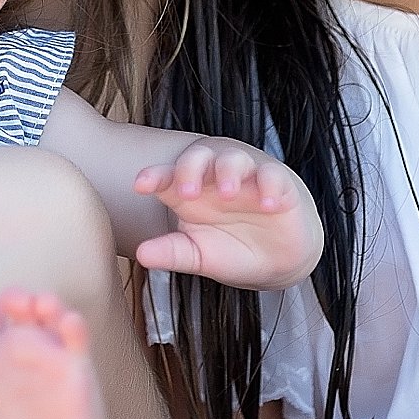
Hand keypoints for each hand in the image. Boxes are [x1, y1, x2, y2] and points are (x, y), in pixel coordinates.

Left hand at [132, 139, 322, 287]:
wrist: (275, 261)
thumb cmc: (229, 250)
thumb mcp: (198, 256)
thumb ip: (172, 253)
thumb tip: (141, 256)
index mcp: (188, 193)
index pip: (166, 176)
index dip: (154, 176)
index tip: (141, 185)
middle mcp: (214, 180)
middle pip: (198, 157)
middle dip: (190, 169)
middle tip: (187, 193)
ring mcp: (246, 179)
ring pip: (233, 158)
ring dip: (228, 171)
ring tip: (228, 194)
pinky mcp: (277, 186)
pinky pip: (272, 175)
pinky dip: (269, 186)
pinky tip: (267, 204)